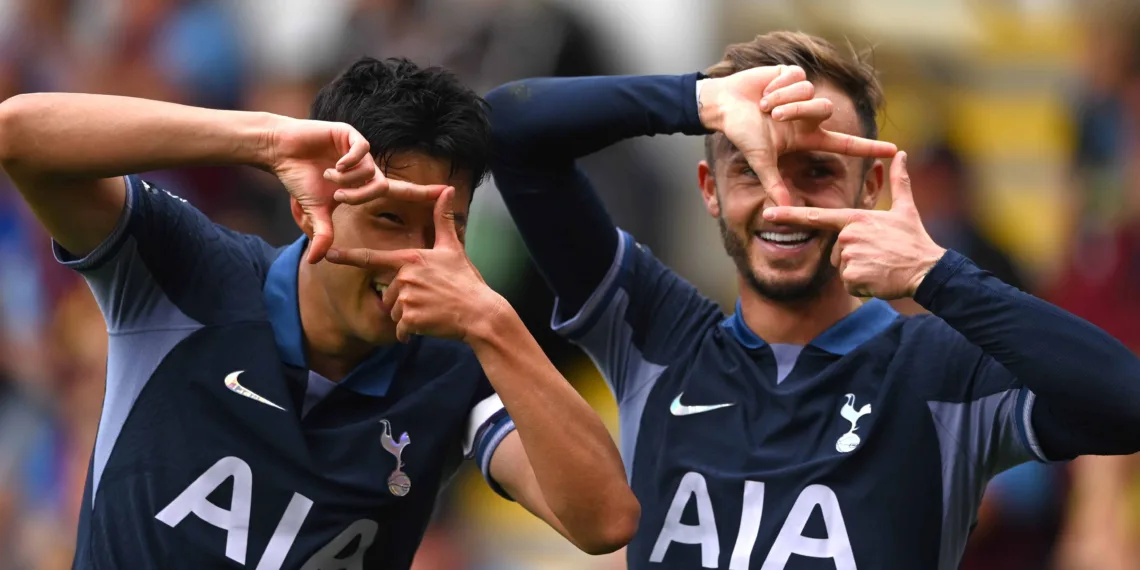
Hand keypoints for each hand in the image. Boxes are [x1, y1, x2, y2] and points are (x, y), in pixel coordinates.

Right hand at [266, 117, 447, 263]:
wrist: (282, 153)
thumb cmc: (301, 179)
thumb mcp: (315, 210)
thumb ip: (322, 233)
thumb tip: (316, 260)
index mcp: (366, 182)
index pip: (401, 190)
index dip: (424, 193)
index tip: (448, 192)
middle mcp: (368, 166)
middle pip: (383, 186)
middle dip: (362, 196)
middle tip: (339, 196)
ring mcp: (360, 150)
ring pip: (370, 171)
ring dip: (347, 179)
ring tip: (328, 176)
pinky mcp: (350, 134)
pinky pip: (361, 151)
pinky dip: (349, 162)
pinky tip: (335, 165)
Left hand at [324, 187, 505, 342]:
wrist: (479, 313)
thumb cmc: (466, 281)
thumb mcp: (453, 248)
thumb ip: (443, 220)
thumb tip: (448, 190)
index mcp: (411, 259)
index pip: (372, 258)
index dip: (348, 257)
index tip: (329, 255)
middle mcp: (405, 277)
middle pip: (388, 293)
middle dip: (403, 301)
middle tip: (429, 300)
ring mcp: (407, 298)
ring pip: (393, 312)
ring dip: (407, 317)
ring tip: (431, 311)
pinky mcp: (410, 319)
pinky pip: (400, 329)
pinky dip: (410, 332)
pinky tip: (429, 325)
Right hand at [698, 65, 897, 204]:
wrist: (724, 106)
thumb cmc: (742, 133)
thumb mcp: (760, 160)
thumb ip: (774, 182)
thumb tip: (783, 208)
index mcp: (806, 136)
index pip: (844, 143)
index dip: (868, 147)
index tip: (893, 150)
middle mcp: (809, 116)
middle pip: (825, 109)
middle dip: (799, 110)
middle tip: (775, 117)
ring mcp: (802, 94)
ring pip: (810, 92)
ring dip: (784, 99)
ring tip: (764, 106)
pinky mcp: (792, 75)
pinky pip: (796, 77)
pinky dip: (777, 85)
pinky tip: (764, 89)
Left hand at [762, 151, 946, 298]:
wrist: (927, 269)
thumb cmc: (915, 240)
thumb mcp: (906, 208)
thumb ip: (899, 181)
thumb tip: (900, 153)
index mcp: (855, 219)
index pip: (816, 217)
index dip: (789, 215)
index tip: (768, 213)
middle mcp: (848, 236)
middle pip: (835, 251)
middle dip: (853, 256)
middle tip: (878, 255)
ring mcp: (849, 257)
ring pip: (842, 268)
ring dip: (859, 271)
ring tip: (879, 265)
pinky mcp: (853, 277)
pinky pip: (849, 283)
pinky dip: (862, 285)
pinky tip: (878, 278)